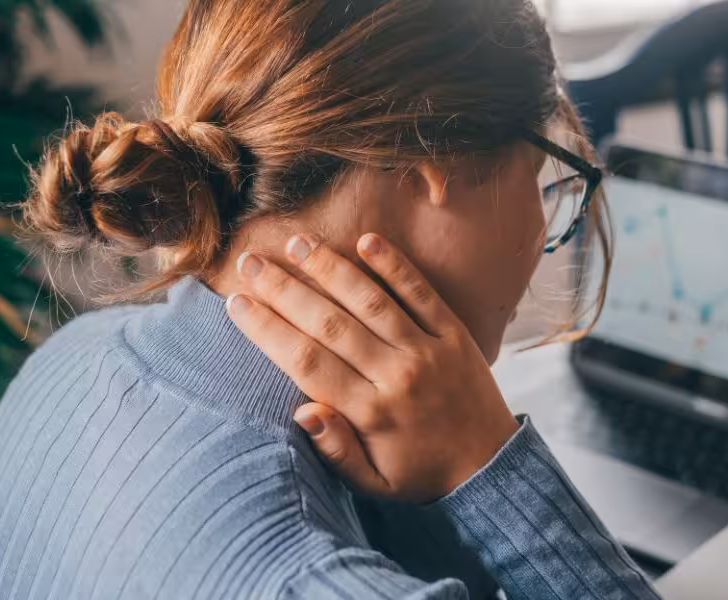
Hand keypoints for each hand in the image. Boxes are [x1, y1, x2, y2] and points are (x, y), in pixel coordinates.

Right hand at [226, 233, 518, 502]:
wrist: (490, 465)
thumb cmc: (421, 473)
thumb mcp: (374, 484)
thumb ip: (336, 452)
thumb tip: (301, 412)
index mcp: (370, 413)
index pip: (306, 362)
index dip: (268, 329)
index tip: (237, 303)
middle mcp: (396, 375)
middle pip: (329, 324)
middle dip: (285, 289)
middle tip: (251, 261)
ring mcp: (427, 350)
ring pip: (370, 301)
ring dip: (330, 268)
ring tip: (297, 243)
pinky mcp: (453, 333)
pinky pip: (420, 293)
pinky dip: (395, 266)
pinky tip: (366, 241)